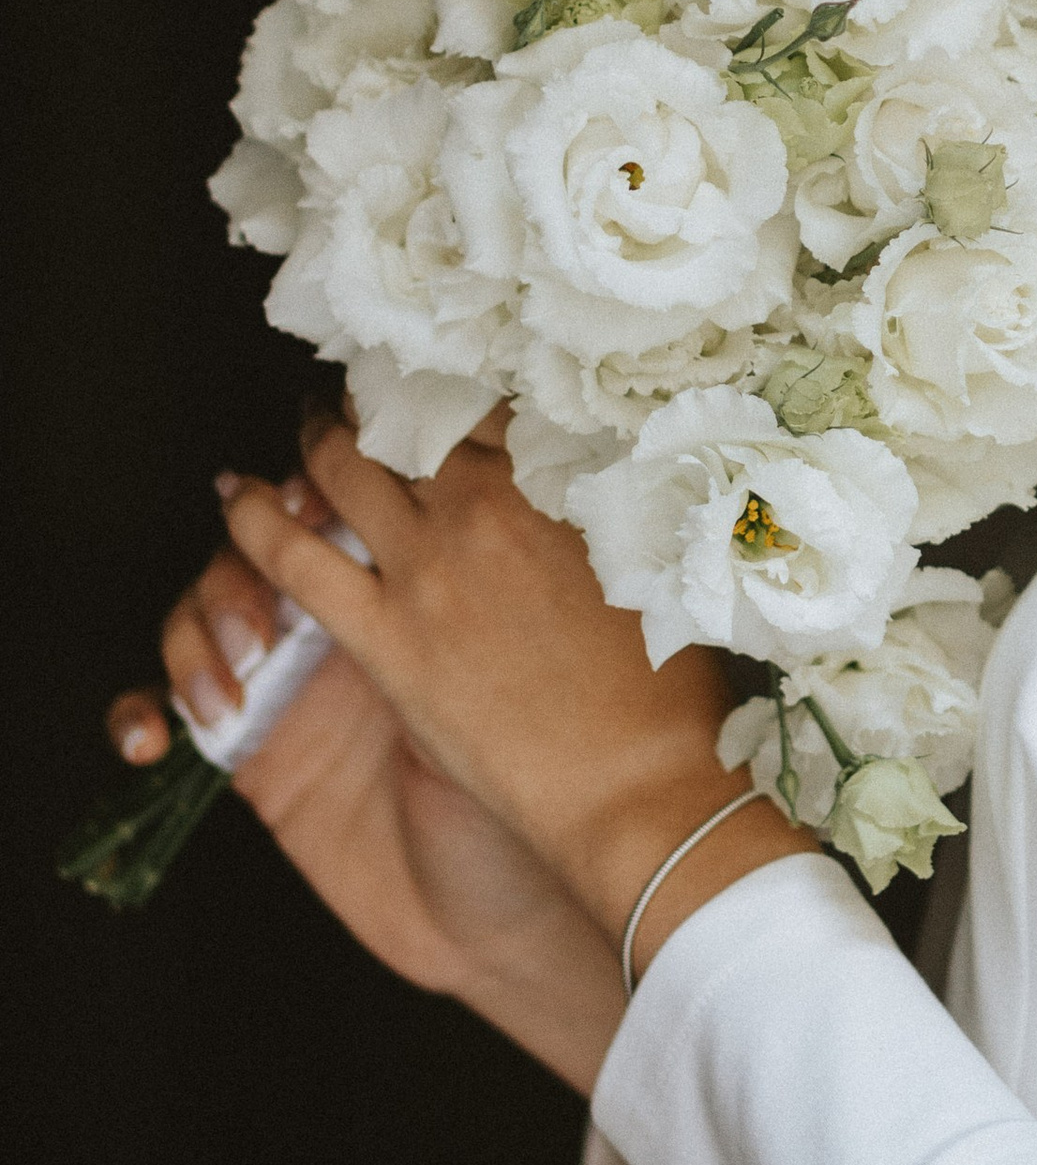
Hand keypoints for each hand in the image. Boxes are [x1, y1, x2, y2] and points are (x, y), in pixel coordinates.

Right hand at [110, 473, 628, 1087]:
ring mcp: (297, 681)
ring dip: (206, 616)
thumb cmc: (553, 785)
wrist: (518, 916)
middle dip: (255, 528)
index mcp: (427, 577)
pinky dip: (141, 709)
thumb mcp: (526, 666)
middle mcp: (356, 616)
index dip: (323, 475)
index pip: (351, 490)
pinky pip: (164, 708)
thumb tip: (476, 478)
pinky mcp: (251, 752)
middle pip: (266, 527)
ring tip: (245, 665)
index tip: (322, 491)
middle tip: (270, 560)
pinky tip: (152, 741)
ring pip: (209, 599)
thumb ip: (485, 577)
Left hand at [214, 413, 816, 983]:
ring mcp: (425, 570)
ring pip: (342, 468)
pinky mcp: (382, 639)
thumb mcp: (661, 569)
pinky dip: (255, 519)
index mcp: (557, 483)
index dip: (461, 381)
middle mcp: (483, 507)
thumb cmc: (673, 692)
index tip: (450, 376)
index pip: (489, 397)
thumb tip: (603, 471)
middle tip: (374, 388)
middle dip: (385, 394)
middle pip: (410, 417)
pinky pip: (291, 557)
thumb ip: (613, 512)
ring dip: (321, 436)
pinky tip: (233, 496)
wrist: (637, 788)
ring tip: (314, 425)